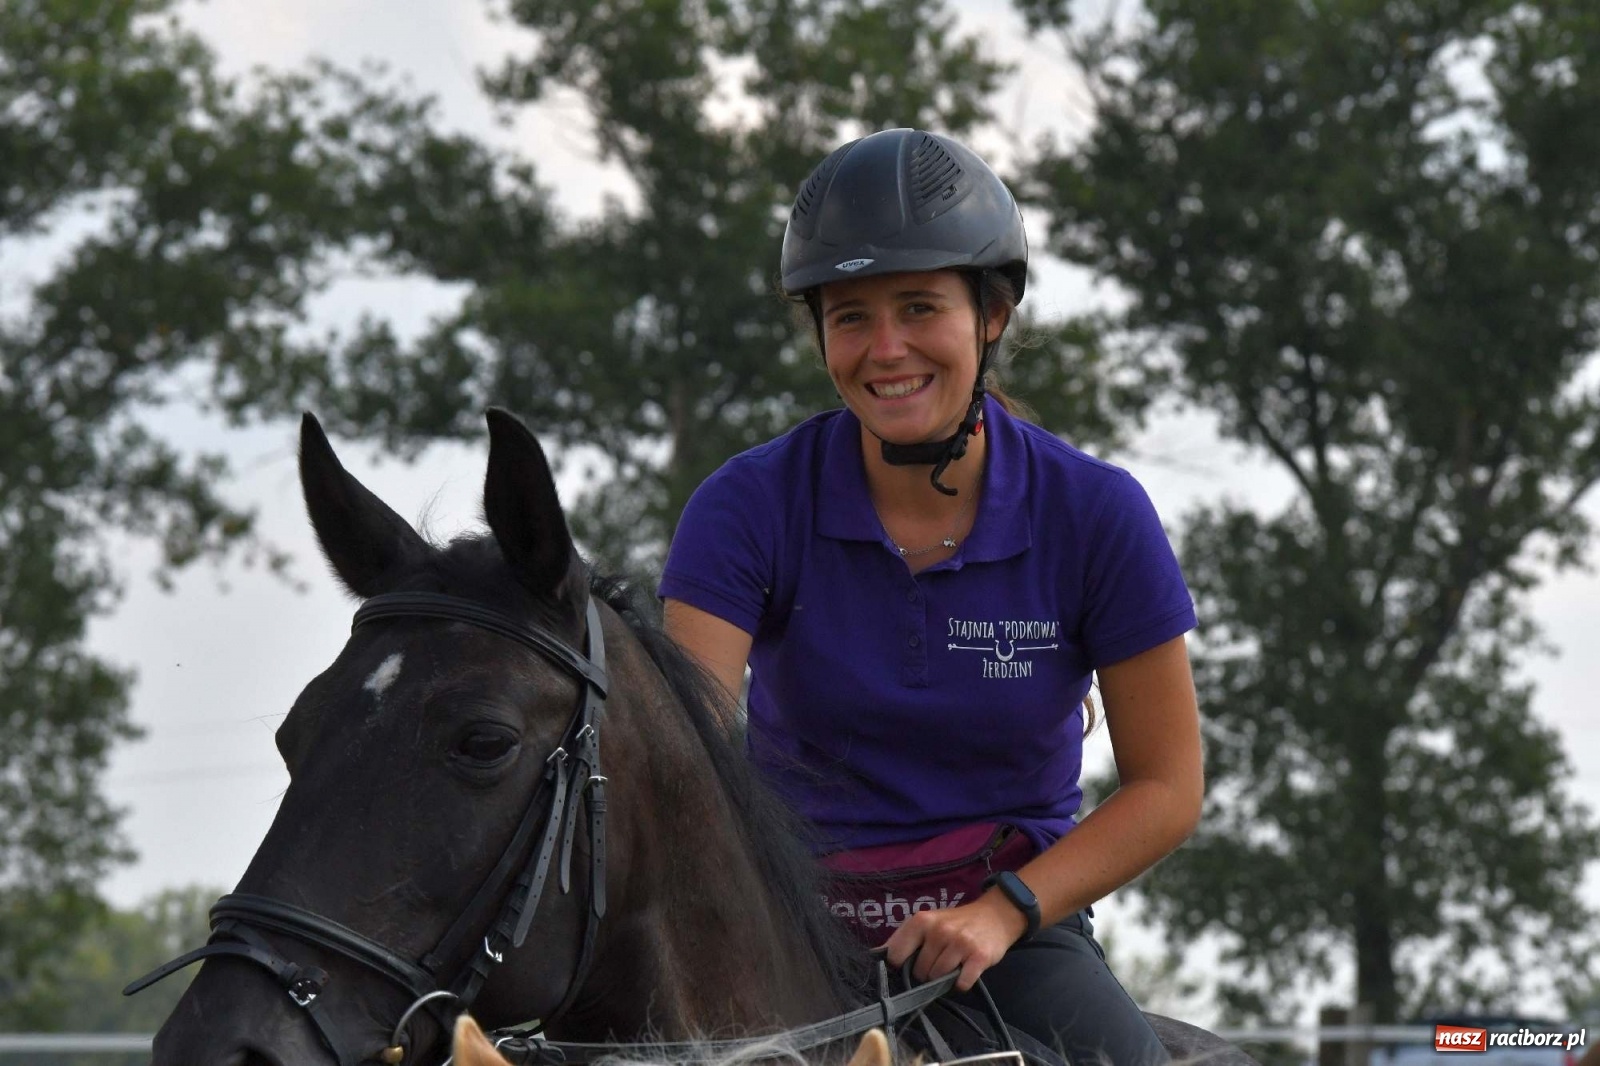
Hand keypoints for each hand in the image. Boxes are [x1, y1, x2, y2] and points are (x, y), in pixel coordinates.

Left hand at [882, 891, 1026, 990]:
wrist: (996, 915)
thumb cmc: (956, 922)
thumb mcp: (928, 921)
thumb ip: (906, 938)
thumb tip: (877, 955)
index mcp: (921, 920)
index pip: (896, 955)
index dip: (902, 964)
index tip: (911, 963)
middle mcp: (939, 931)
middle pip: (919, 972)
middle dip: (927, 972)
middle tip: (940, 960)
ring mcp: (960, 943)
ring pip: (938, 979)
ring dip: (945, 978)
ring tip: (954, 963)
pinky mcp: (979, 957)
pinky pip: (961, 983)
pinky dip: (961, 983)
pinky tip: (965, 971)